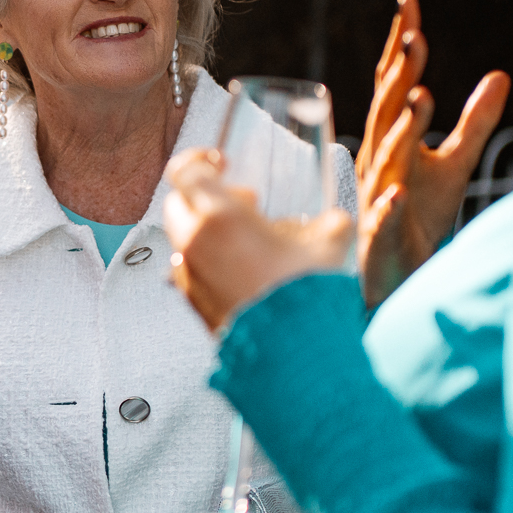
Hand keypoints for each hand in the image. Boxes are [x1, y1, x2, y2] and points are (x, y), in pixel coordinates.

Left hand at [164, 149, 352, 329]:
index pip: (185, 170)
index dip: (200, 159)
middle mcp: (195, 243)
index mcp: (219, 216)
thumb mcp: (330, 243)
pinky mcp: (192, 304)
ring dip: (207, 232)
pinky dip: (207, 263)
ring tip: (247, 243)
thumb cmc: (307, 292)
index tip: (223, 162)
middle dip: (207, 197)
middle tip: (246, 207)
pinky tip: (242, 272)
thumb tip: (333, 221)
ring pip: (183, 239)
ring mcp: (188, 275)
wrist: (294, 353)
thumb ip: (328, 223)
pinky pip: (189, 271)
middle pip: (179, 203)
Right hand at [356, 0, 509, 308]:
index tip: (409, 4)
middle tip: (414, 38)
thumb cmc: (419, 217)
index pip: (394, 86)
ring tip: (420, 96)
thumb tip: (501, 74)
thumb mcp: (455, 164)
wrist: (393, 281)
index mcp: (393, 141)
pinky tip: (398, 194)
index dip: (400, 47)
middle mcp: (379, 164)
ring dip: (401, 129)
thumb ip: (475, 121)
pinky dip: (388, 208)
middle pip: (386, 112)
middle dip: (399, 76)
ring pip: (386, 159)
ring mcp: (376, 200)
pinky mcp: (380, 240)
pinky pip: (382, 221)